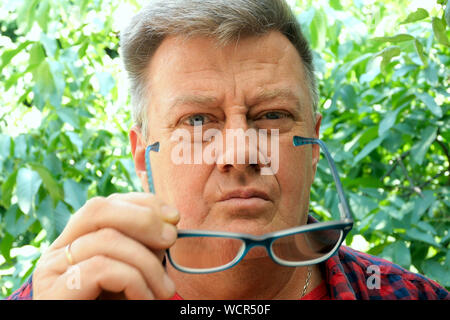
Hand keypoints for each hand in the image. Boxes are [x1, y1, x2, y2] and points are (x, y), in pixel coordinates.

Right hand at [32, 192, 178, 299]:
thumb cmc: (122, 306)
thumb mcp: (135, 272)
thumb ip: (144, 247)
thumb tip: (170, 219)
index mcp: (77, 242)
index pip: (106, 204)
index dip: (142, 203)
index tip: (174, 216)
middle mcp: (59, 251)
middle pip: (98, 209)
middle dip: (144, 219)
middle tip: (171, 240)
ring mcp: (53, 271)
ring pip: (107, 240)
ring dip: (149, 264)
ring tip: (165, 291)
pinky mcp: (55, 292)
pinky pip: (103, 268)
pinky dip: (135, 281)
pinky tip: (144, 299)